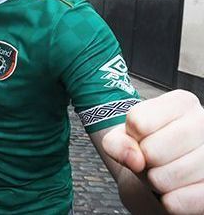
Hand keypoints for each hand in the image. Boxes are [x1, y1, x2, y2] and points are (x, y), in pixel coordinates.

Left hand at [103, 90, 203, 213]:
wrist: (170, 170)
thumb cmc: (149, 147)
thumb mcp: (124, 137)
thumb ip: (116, 143)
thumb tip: (135, 160)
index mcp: (182, 103)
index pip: (139, 122)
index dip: (131, 137)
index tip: (141, 138)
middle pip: (153, 152)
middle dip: (143, 163)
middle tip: (152, 162)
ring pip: (167, 178)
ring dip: (156, 182)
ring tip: (165, 174)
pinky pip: (189, 199)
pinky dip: (171, 202)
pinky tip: (173, 195)